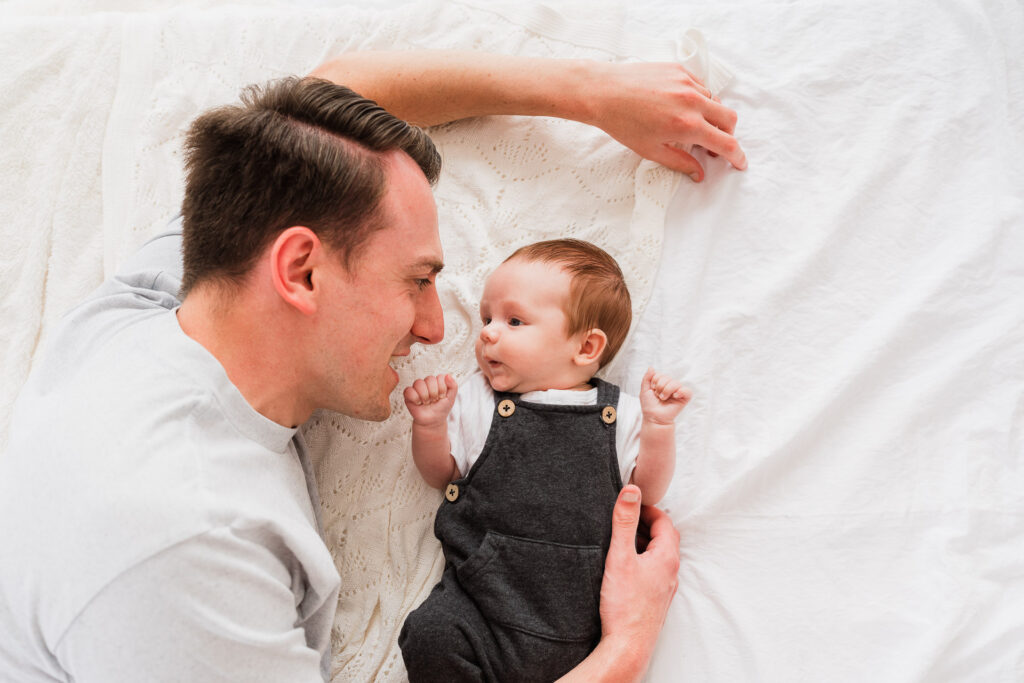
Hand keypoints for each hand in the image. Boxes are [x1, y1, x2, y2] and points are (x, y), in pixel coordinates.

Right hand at [403, 374, 457, 425]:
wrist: (433, 421)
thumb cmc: (441, 409)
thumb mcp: (451, 398)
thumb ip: (453, 386)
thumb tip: (448, 375)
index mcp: (437, 381)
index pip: (440, 377)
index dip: (442, 388)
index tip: (441, 397)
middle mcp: (426, 383)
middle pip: (430, 379)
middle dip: (434, 393)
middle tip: (434, 400)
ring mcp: (417, 388)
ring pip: (419, 383)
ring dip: (425, 396)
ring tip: (426, 402)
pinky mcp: (408, 394)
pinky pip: (409, 390)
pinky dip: (415, 398)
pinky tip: (418, 403)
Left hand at [583, 61, 745, 181]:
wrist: (603, 92)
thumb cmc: (623, 123)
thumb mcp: (651, 150)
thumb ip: (680, 162)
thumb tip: (699, 173)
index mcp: (688, 125)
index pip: (725, 143)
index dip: (736, 156)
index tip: (740, 163)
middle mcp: (692, 101)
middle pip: (729, 119)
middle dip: (728, 135)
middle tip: (716, 146)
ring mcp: (687, 82)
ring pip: (714, 101)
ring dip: (712, 116)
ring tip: (692, 126)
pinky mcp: (679, 69)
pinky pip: (700, 86)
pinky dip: (699, 99)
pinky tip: (682, 107)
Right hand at [598, 486, 680, 677]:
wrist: (628, 646)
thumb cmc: (625, 604)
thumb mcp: (620, 556)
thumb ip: (624, 521)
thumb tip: (631, 490)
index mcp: (667, 558)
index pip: (665, 523)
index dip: (649, 510)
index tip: (632, 505)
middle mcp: (671, 572)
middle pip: (664, 539)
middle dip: (647, 525)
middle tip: (626, 519)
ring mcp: (665, 588)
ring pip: (659, 557)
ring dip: (645, 544)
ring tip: (622, 541)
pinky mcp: (656, 600)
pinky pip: (654, 573)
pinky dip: (643, 562)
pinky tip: (625, 568)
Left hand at [639, 368, 691, 424]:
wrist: (654, 418)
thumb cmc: (649, 406)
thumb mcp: (644, 390)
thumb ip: (647, 378)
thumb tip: (651, 367)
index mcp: (662, 383)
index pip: (660, 374)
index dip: (654, 381)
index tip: (653, 391)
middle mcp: (671, 386)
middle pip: (667, 377)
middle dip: (660, 386)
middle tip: (658, 396)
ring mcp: (678, 392)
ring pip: (675, 383)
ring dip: (666, 390)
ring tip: (663, 398)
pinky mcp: (685, 398)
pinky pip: (687, 391)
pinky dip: (681, 391)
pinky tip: (675, 396)